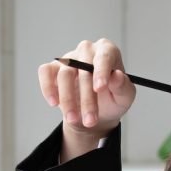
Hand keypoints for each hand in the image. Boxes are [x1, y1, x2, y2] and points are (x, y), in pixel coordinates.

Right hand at [38, 38, 135, 161]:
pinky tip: (54, 102)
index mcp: (108, 52)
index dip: (102, 71)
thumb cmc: (112, 100)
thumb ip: (123, 86)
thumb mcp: (124, 97)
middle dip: (86, 97)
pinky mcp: (53, 68)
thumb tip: (116, 76)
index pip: (104, 56)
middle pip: (83, 68)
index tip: (100, 88)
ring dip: (68, 100)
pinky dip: (48, 87)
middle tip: (90, 120)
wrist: (96, 113)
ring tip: (74, 119)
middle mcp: (87, 51)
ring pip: (64, 74)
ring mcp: (69, 59)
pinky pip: (46, 72)